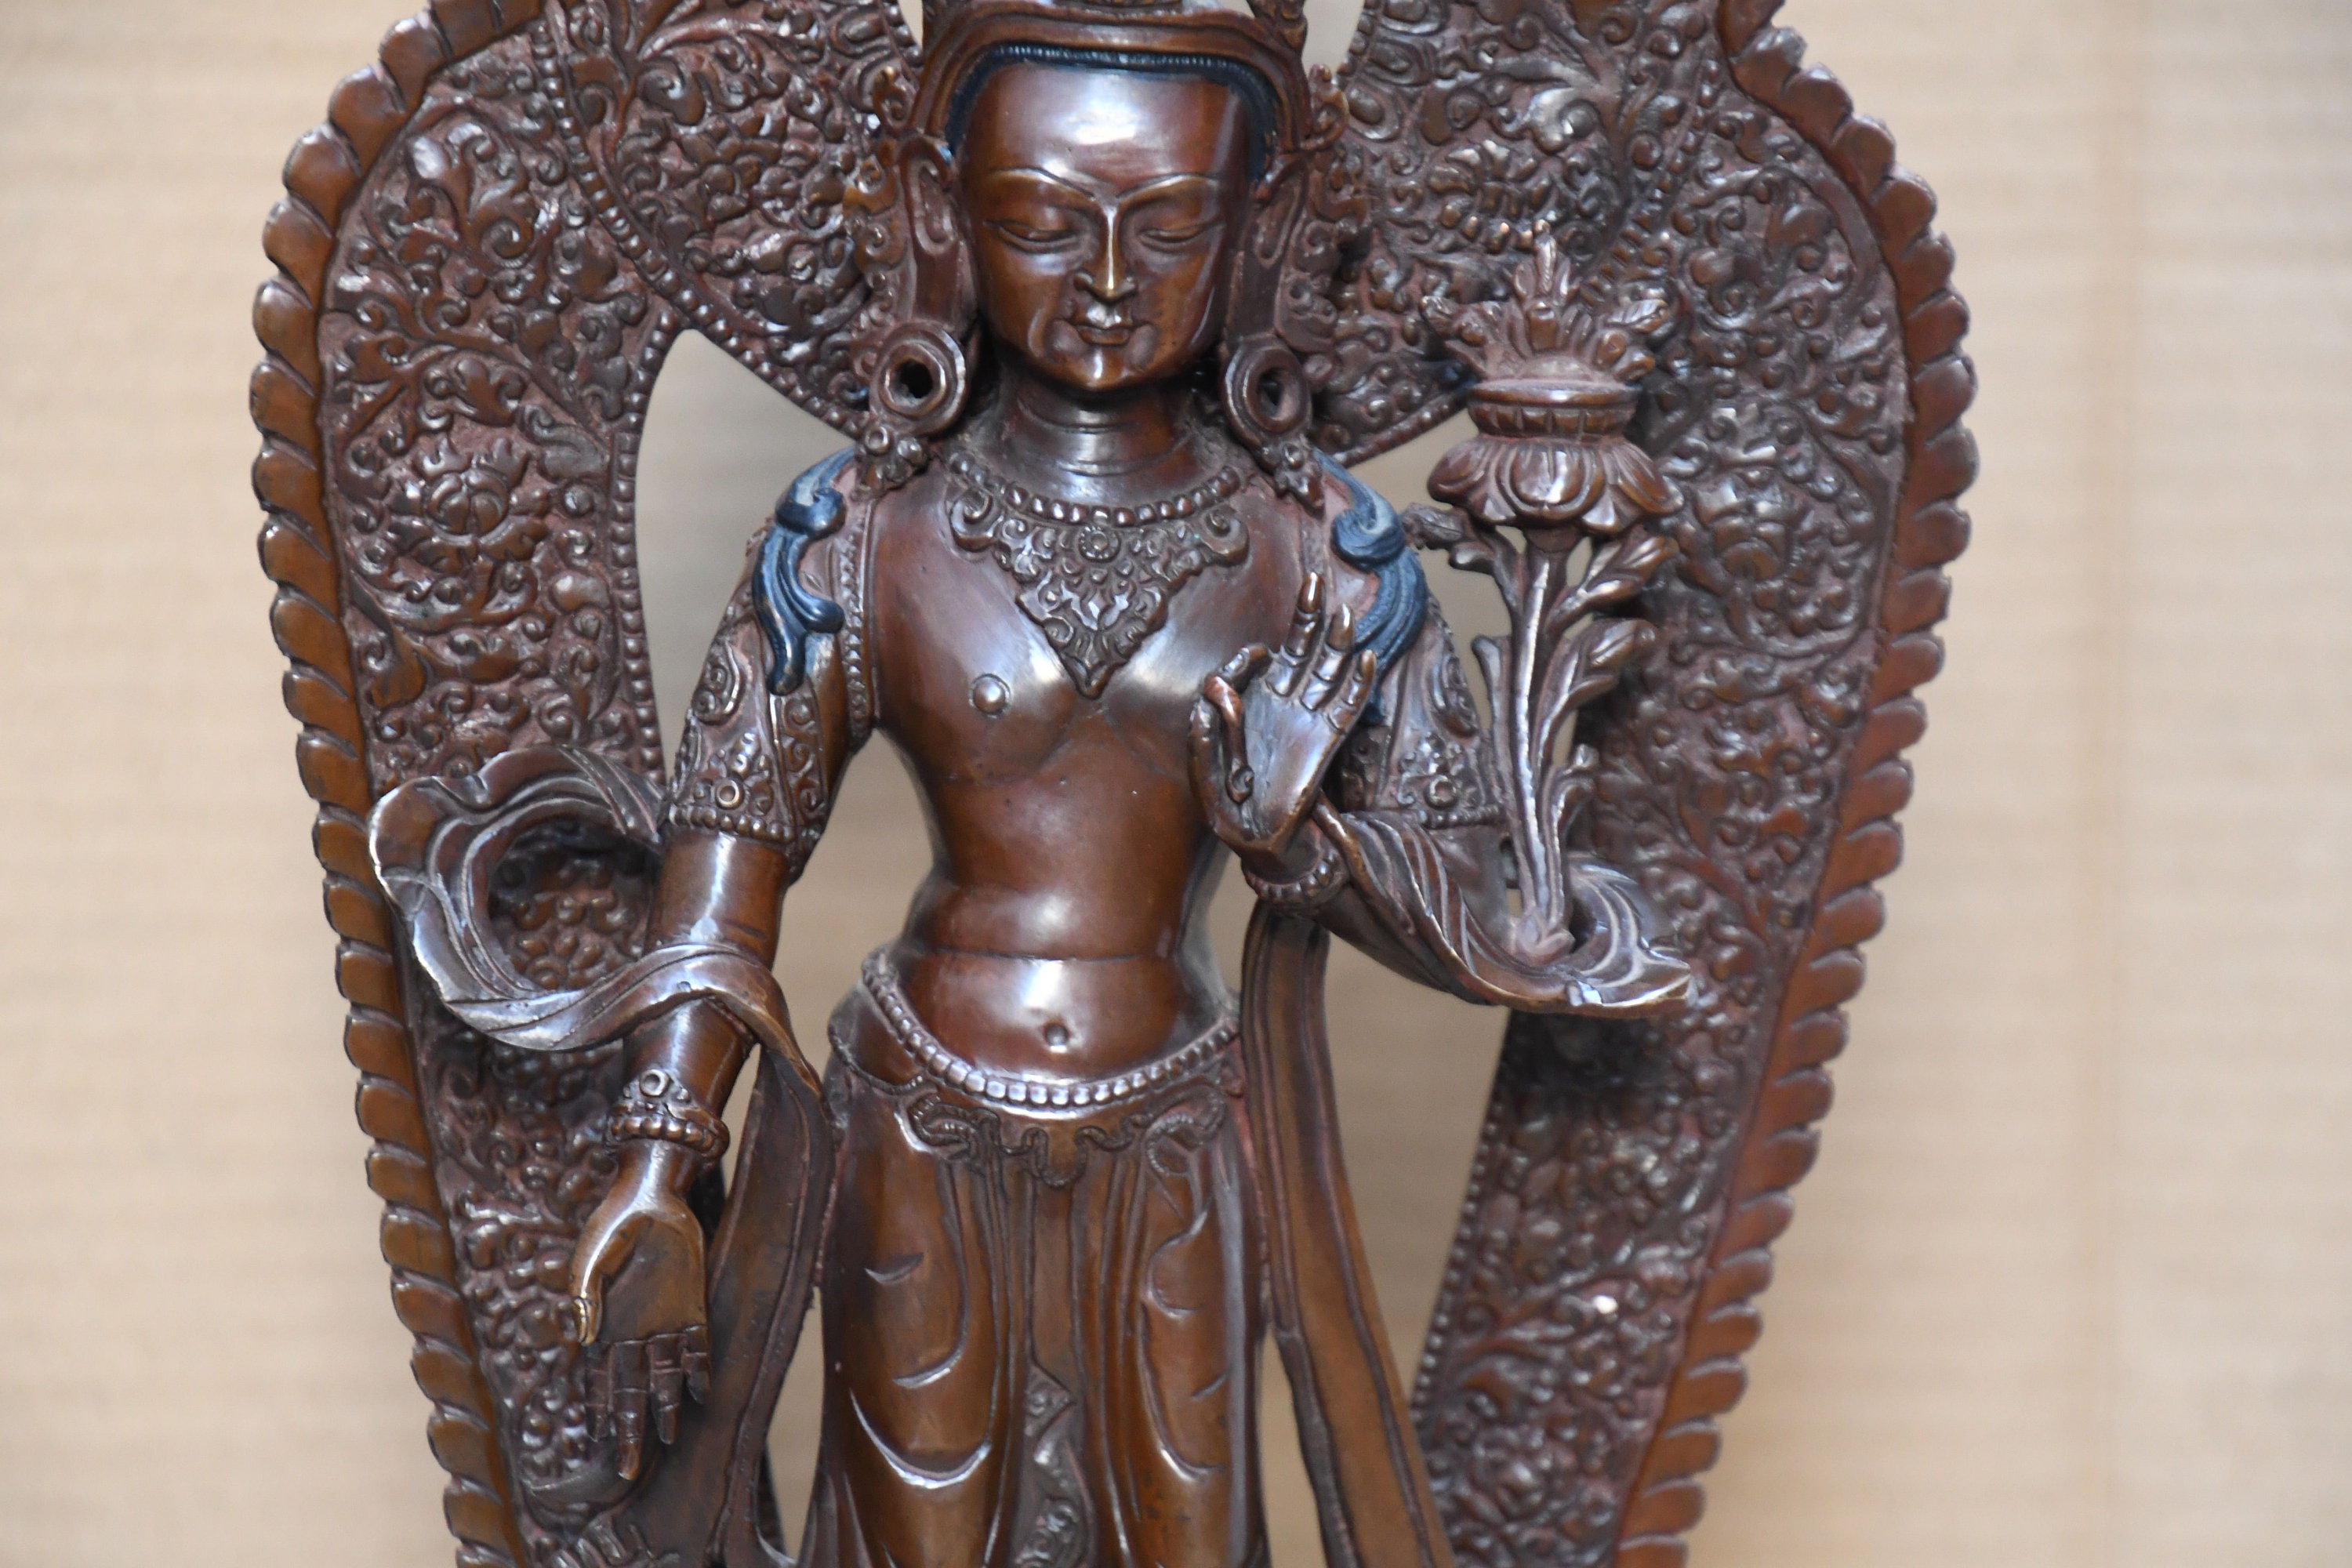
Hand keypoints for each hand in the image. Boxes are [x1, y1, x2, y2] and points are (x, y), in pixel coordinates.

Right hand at [569, 1143, 711, 1479]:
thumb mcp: (592, 1257)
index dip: (599, 1416)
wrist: (653, 1195)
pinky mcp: (695, 1306)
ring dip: (666, 1407)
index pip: (600, 1382)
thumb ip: (586, 1295)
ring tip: (667, 1438)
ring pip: (665, 1377)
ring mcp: (666, 1322)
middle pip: (630, 1393)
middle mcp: (635, 1333)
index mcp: (606, 1327)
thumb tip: (584, 1336)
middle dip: (629, 1431)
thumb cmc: (615, 1224)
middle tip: (626, 1471)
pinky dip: (700, 1369)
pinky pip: (699, 1346)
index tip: (596, 1447)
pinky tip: (701, 1394)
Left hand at [1190, 573, 1377, 867]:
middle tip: (1317, 581)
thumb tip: (1205, 703)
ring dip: (1337, 644)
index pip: (1257, 666)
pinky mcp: (1327, 742)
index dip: (1252, 656)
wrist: (1261, 838)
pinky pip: (1346, 708)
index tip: (1253, 657)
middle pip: (1300, 651)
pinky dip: (1357, 685)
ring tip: (1346, 614)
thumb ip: (1203, 741)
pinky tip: (1367, 660)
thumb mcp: (1204, 775)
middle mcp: (1283, 705)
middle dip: (1307, 617)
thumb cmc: (1229, 807)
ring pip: (1326, 672)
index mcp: (1252, 706)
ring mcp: (1307, 720)